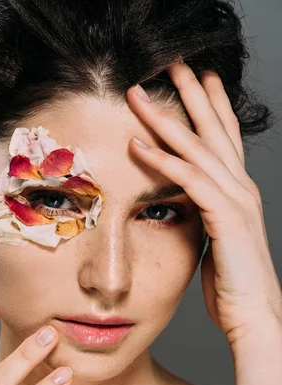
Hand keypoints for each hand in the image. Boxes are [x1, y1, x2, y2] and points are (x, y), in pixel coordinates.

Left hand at [126, 62, 281, 344]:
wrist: (253, 315)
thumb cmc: (232, 286)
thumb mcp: (215, 241)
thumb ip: (204, 217)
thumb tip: (184, 207)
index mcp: (237, 193)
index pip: (223, 140)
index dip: (210, 108)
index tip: (195, 81)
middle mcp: (240, 188)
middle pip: (214, 130)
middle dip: (192, 94)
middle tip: (172, 63)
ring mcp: (235, 200)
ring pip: (198, 148)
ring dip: (166, 118)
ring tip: (138, 94)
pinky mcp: (225, 217)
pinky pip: (188, 180)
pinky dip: (161, 161)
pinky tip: (137, 144)